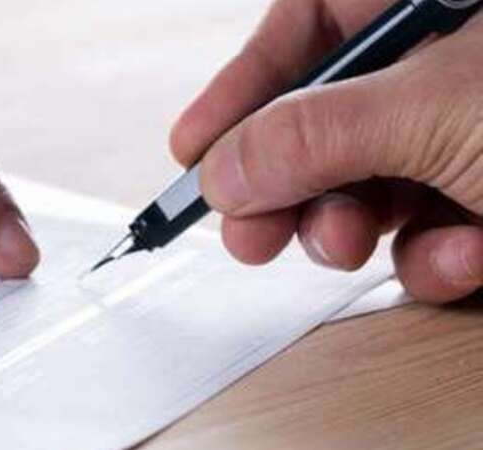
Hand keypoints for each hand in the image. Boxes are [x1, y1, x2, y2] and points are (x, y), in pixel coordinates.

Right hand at [171, 0, 482, 302]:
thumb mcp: (435, 111)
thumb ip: (316, 136)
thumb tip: (222, 172)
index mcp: (428, 6)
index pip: (306, 26)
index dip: (241, 87)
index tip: (192, 149)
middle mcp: (439, 70)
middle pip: (319, 123)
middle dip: (282, 187)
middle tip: (249, 232)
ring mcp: (462, 138)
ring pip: (363, 189)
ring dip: (347, 232)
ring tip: (350, 245)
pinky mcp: (481, 202)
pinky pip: (422, 234)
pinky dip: (431, 261)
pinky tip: (465, 257)